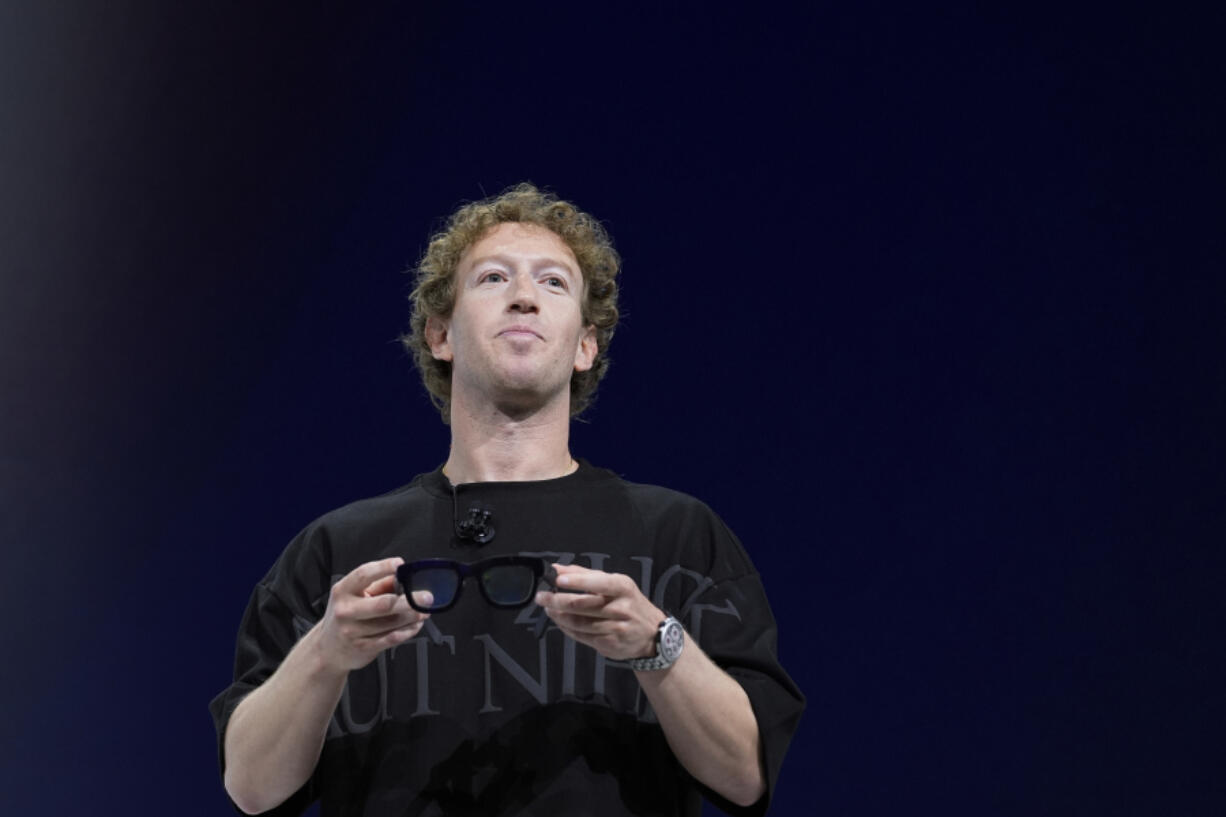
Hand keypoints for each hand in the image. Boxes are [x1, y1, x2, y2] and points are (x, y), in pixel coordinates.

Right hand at [314, 557, 430, 672]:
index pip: (363, 574)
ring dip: (413, 616)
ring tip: (424, 611)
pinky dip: (408, 631)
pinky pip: (392, 638)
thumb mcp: (354, 595)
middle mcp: (346, 610)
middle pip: (384, 603)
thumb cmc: (346, 616)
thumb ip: (378, 585)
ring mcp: (353, 631)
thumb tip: (402, 576)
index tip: (401, 564)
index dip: (383, 567)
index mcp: (343, 591)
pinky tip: (415, 625)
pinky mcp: (363, 647)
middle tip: (427, 597)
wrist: (327, 649)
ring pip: (391, 622)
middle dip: (410, 600)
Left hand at [535, 563, 663, 661]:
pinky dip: (566, 628)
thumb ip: (584, 574)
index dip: (577, 581)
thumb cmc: (629, 603)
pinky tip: (560, 621)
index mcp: (622, 587)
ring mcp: (615, 628)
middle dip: (557, 600)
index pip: (598, 583)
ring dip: (559, 616)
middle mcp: (620, 608)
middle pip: (582, 605)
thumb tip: (557, 568)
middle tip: (542, 597)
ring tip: (548, 608)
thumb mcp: (615, 583)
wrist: (652, 634)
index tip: (558, 579)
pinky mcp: (609, 644)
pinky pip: (581, 636)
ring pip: (579, 623)